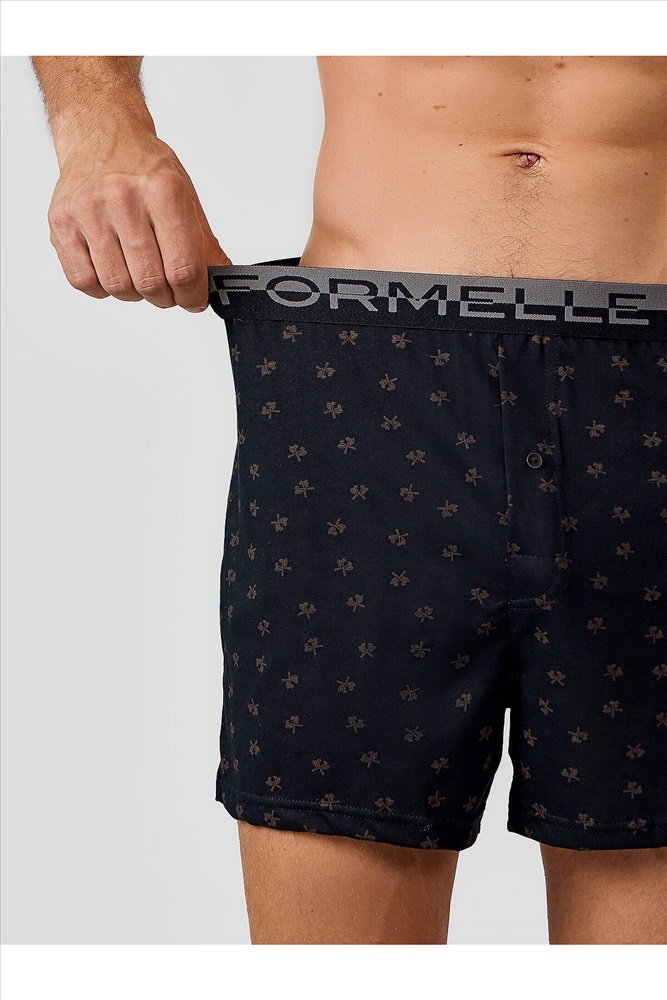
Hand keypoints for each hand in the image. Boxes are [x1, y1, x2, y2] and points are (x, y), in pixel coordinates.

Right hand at [47, 130, 231, 312]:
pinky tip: (112, 269)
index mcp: (163, 191)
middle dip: (165, 297)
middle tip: (167, 290)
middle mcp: (123, 198)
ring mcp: (88, 210)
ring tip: (138, 274)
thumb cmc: (145, 169)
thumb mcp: (186, 198)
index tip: (193, 300)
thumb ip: (204, 245)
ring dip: (133, 293)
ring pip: (117, 286)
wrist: (102, 135)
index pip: (183, 267)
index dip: (192, 295)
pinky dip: (102, 288)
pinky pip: (83, 281)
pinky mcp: (62, 222)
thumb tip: (219, 286)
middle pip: (150, 282)